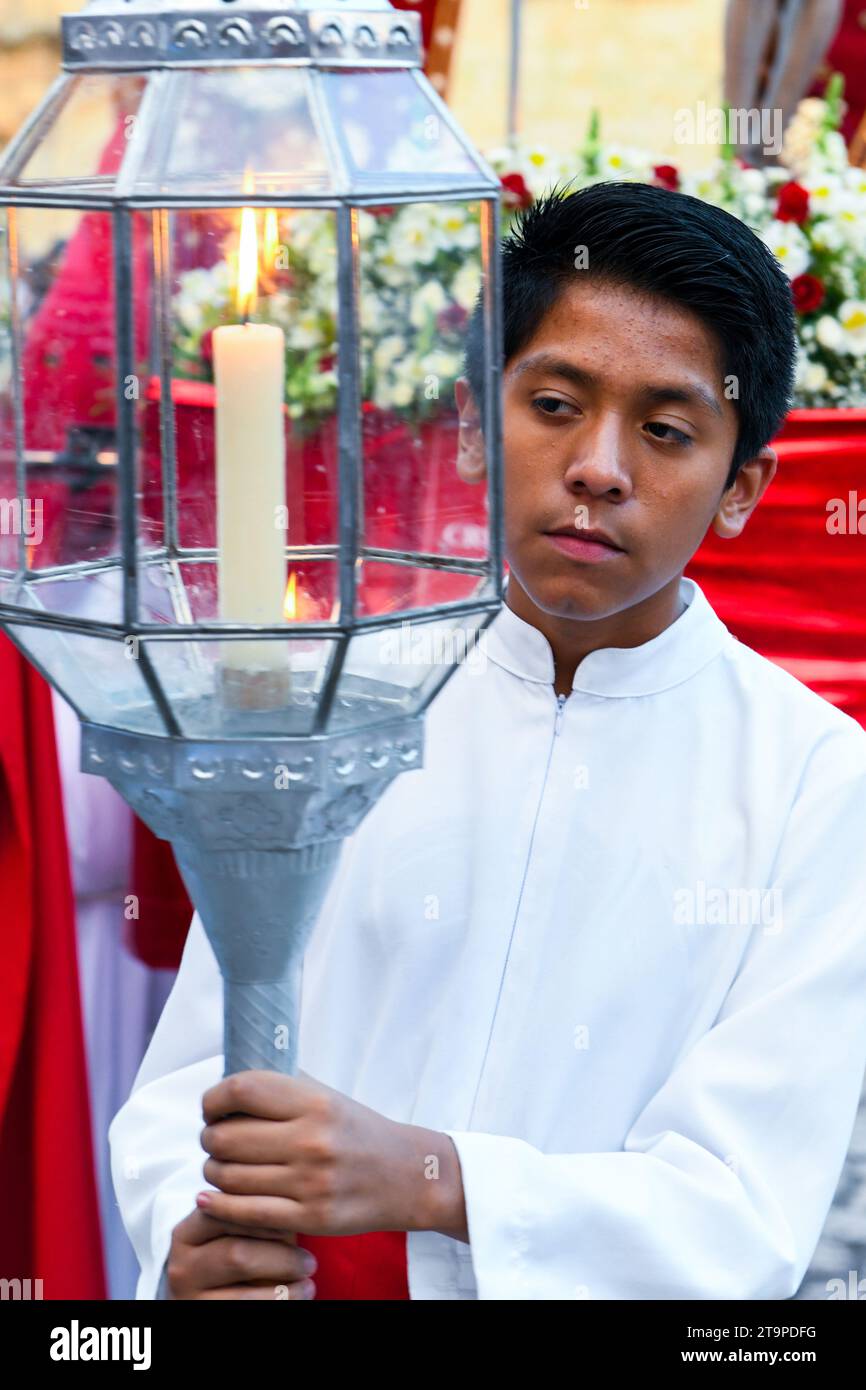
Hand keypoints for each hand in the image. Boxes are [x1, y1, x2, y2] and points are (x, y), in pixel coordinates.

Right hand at [165, 1207, 317, 1300]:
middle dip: (281, 1257)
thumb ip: (257, 1219)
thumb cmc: (235, 1254)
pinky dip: (279, 1303)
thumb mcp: (237, 1233)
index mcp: (187, 1233)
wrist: (212, 1294)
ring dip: (285, 1289)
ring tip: (309, 1283)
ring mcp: (189, 1297)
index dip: (267, 1216)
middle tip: (310, 1262)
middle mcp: (181, 1266)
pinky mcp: (202, 1316)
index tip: (298, 1221)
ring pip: (244, 1294)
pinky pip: (247, 1311)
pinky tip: (299, 1297)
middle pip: (237, 1254)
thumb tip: (298, 1214)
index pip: (226, 1214)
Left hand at [196, 1070, 467, 1241]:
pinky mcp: (310, 1218)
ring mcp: (311, 1182)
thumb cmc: (359, 1133)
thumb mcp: (327, 1097)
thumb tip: (224, 1092)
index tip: (212, 1108)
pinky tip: (211, 1198)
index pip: (242, 1090)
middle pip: (226, 1137)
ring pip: (228, 1176)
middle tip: (215, 1140)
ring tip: (223, 1168)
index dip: (214, 1099)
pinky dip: (218, 1205)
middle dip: (210, 1139)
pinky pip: (244, 1213)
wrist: (407, 1176)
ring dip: (213, 1172)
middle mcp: (312, 1140)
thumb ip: (279, 1092)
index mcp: (315, 1103)